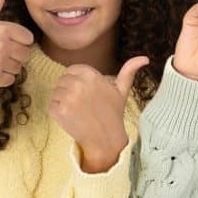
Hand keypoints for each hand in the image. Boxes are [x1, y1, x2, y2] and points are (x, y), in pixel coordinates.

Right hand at [0, 0, 34, 86]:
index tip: (4, 39)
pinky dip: (2, 77)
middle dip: (15, 54)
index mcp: (3, 29)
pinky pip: (10, 79)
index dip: (17, 40)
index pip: (28, 39)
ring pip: (19, 67)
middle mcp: (2, 45)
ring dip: (8, 66)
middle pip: (26, 54)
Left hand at [49, 56, 148, 172]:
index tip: (88, 94)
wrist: (106, 138)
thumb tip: (145, 58)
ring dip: (63, 101)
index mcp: (92, 75)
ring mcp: (67, 97)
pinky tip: (72, 118)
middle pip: (62, 80)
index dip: (79, 81)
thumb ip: (129, 71)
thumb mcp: (122, 90)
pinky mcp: (58, 110)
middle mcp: (79, 84)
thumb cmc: (113, 113)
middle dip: (70, 90)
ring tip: (79, 111)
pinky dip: (58, 112)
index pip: (73, 70)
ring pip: (56, 92)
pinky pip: (51, 105)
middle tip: (84, 104)